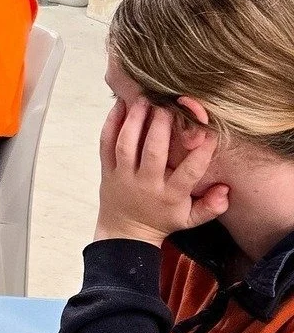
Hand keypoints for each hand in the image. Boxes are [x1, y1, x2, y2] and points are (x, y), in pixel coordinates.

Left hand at [95, 98, 228, 246]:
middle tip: (168, 105)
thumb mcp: (190, 219)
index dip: (202, 151)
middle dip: (161, 127)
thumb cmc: (162, 220)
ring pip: (126, 145)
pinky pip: (106, 145)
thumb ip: (211, 206)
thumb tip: (226, 189)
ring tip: (144, 100)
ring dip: (134, 121)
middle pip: (154, 152)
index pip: (189, 171)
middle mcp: (146, 184)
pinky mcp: (106, 170)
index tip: (210, 130)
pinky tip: (119, 105)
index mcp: (170, 196)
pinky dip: (110, 124)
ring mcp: (123, 176)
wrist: (125, 232)